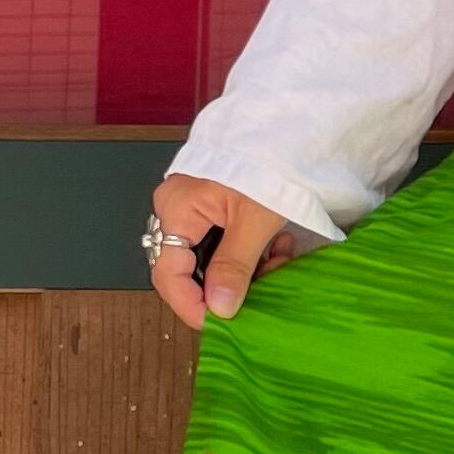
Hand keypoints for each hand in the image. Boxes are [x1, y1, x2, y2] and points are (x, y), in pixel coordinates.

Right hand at [147, 176, 296, 328]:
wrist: (285, 128)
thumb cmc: (265, 163)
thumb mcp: (254, 221)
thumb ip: (234, 267)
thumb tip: (220, 308)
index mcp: (176, 209)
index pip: (168, 276)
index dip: (192, 307)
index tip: (221, 325)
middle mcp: (176, 209)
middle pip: (189, 270)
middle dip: (229, 287)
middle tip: (265, 284)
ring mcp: (193, 208)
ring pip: (210, 261)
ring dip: (246, 271)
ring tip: (279, 258)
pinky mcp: (213, 208)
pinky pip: (223, 245)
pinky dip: (251, 254)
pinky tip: (278, 245)